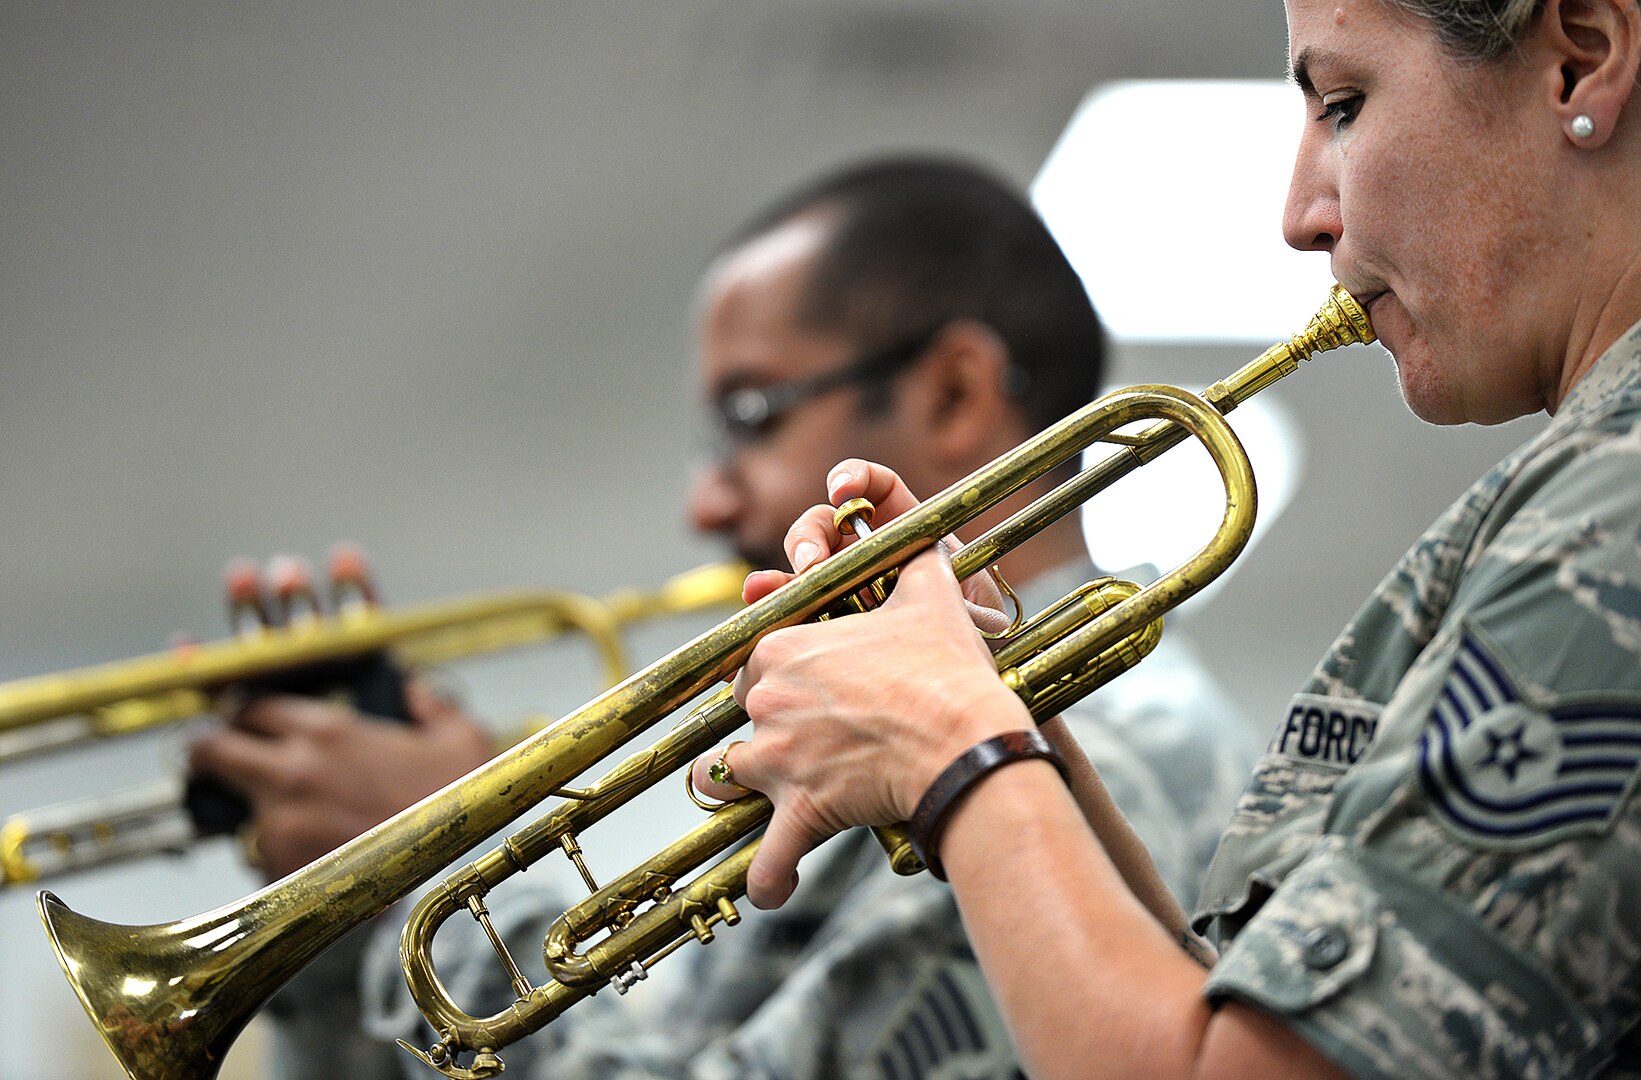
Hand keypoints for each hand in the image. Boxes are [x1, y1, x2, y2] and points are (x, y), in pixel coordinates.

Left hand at [188, 679, 494, 878]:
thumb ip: (431, 704)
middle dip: (208, 752)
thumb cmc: (458, 800)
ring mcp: (280, 821)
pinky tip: (302, 855)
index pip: (250, 707)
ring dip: (249, 813)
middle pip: (210, 750)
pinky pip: (257, 858)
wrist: (454, 864)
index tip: (246, 720)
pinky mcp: (282, 867)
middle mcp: (293, 770)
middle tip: (214, 758)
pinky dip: (271, 857)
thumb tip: (416, 690)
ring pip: (232, 813)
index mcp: (327, 730)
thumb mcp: (459, 734)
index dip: (245, 713)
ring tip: (281, 821)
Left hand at [704, 541, 1031, 908]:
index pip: (749, 662)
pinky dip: (769, 877)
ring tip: (766, 803)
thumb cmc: (949, 669)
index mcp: (782, 646)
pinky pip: (767, 861)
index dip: (774, 679)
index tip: (801, 694)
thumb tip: (922, 533)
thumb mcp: (930, 595)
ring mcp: (776, 758)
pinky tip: (776, 887)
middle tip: (802, 744)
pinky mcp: (799, 812)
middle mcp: (766, 700)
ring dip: (741, 794)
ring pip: (723, 782)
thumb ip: (913, 558)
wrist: (969, 740)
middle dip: (761, 731)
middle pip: (735, 718)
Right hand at [739, 459, 1009, 630]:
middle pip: (825, 524)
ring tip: (771, 589)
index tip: (841, 490)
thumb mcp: (979, 617)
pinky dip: (770, 598)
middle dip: (811, 537)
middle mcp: (866, 552)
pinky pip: (788, 601)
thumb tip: (960, 606)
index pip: (875, 489)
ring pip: (799, 563)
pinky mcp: (818, 615)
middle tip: (811, 565)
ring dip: (783, 571)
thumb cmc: (969, 637)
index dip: (855, 478)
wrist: (953, 683)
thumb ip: (971, 607)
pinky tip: (756, 600)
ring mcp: (839, 584)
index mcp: (904, 533)